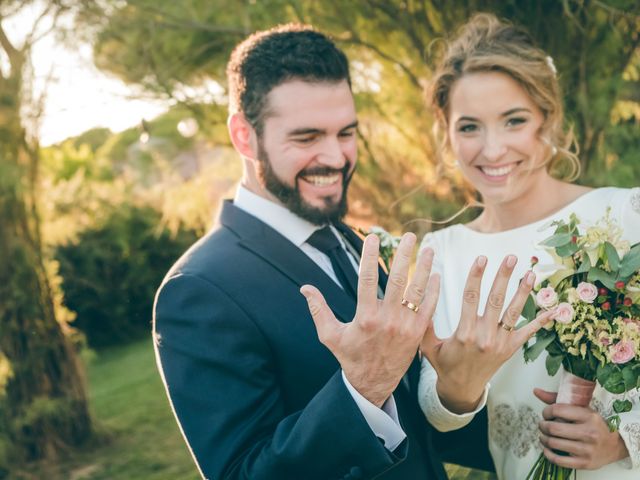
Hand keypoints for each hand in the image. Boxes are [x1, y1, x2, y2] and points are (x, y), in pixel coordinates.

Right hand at [301, 233, 438, 406]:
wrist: (373, 384)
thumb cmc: (350, 357)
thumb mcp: (330, 336)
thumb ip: (318, 310)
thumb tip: (304, 288)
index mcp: (365, 317)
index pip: (366, 279)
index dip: (369, 256)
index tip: (371, 238)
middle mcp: (387, 320)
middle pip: (397, 280)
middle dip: (403, 255)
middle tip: (407, 236)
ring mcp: (405, 327)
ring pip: (417, 291)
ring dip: (424, 268)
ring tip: (429, 249)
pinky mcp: (418, 333)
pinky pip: (429, 308)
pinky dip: (434, 291)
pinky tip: (437, 275)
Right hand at [420, 255, 554, 412]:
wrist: (461, 389)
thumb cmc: (444, 363)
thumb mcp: (428, 346)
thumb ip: (424, 323)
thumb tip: (419, 298)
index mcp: (463, 333)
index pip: (470, 298)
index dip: (476, 276)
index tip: (481, 259)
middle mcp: (484, 337)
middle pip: (495, 300)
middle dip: (503, 277)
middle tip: (511, 258)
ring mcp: (500, 343)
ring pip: (513, 312)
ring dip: (523, 292)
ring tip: (530, 274)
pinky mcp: (510, 349)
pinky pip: (528, 332)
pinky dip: (542, 320)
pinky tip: (555, 308)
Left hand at [534, 388, 628, 468]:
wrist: (615, 445)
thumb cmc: (594, 424)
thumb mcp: (581, 408)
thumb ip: (558, 399)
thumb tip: (536, 391)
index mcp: (589, 416)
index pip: (558, 410)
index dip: (546, 411)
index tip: (546, 414)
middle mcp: (589, 433)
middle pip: (553, 428)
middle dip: (542, 426)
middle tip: (542, 425)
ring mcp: (587, 450)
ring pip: (553, 443)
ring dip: (543, 439)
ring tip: (544, 436)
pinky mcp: (584, 463)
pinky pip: (559, 460)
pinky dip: (548, 454)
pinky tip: (547, 449)